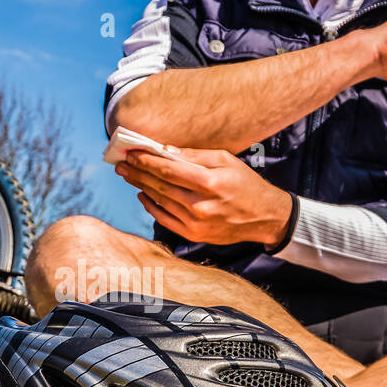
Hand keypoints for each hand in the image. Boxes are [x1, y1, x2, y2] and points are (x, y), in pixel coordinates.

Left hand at [116, 148, 292, 248]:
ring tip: (128, 175)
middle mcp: (200, 205)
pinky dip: (151, 206)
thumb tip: (166, 151)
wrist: (264, 217)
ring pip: (159, 201)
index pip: (169, 170)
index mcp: (209, 183)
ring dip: (141, 187)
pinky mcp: (194, 235)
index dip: (147, 161)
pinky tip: (142, 195)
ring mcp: (195, 223)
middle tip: (122, 163)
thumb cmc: (245, 184)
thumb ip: (195, 156)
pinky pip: (164, 219)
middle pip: (160, 186)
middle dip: (138, 173)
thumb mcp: (226, 160)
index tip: (131, 153)